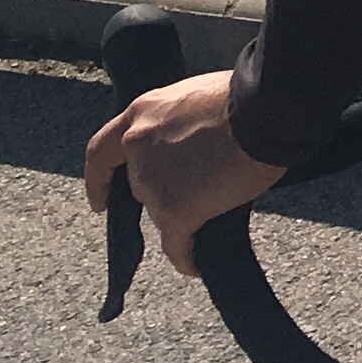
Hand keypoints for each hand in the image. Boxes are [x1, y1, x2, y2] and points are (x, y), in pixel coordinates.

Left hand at [82, 68, 286, 280]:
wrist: (263, 111)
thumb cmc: (243, 97)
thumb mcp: (193, 97)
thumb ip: (176, 123)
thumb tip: (189, 146)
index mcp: (140, 114)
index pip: (102, 152)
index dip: (99, 181)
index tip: (102, 202)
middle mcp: (137, 148)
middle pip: (140, 189)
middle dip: (161, 196)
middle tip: (189, 198)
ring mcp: (152, 182)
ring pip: (162, 215)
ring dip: (183, 218)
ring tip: (210, 220)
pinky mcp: (175, 210)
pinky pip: (176, 245)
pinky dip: (186, 258)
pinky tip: (196, 265)